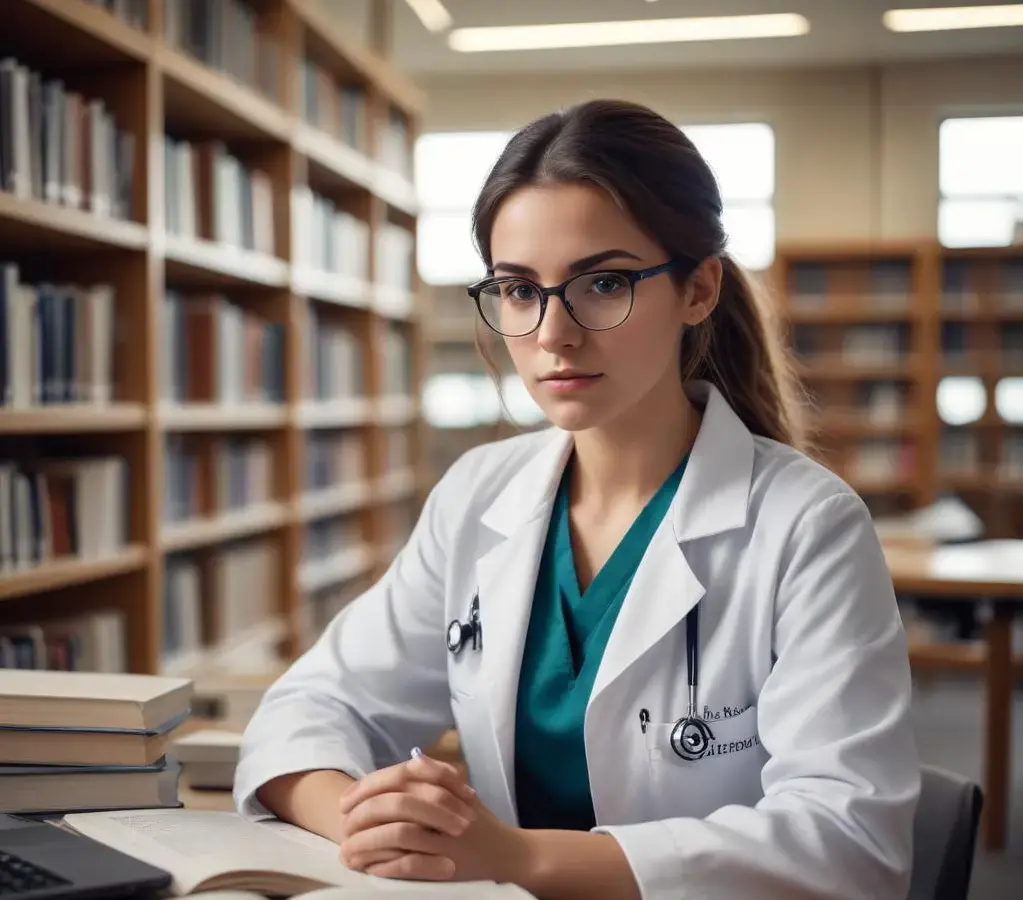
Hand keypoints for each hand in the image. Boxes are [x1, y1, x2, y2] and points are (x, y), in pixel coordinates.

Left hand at [338, 753, 533, 883]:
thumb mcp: (460, 792)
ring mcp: (443, 838)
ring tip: (348, 854)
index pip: (396, 779)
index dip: (365, 789)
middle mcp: (441, 808)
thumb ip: (436, 776)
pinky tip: (370, 870)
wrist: (509, 854)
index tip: (345, 801)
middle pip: (391, 805)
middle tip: (342, 829)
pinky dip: (386, 867)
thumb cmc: (481, 824)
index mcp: (440, 787)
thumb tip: (410, 760)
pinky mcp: (445, 865)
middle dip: (360, 817)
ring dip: (367, 845)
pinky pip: (409, 865)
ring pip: (396, 835)